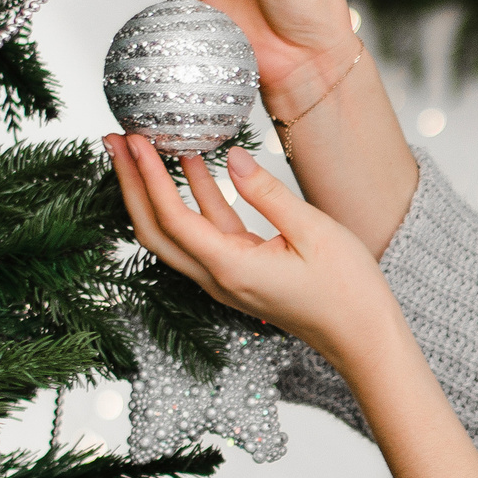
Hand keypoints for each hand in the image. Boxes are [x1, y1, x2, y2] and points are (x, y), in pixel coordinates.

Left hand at [102, 136, 393, 366]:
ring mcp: (227, 279)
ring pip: (174, 233)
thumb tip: (231, 157)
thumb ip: (267, 193)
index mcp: (232, 268)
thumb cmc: (348, 291)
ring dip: (154, 190)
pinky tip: (193, 168)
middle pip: (154, 230)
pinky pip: (203, 235)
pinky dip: (192, 200)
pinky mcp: (240, 274)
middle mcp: (219, 279)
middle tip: (113, 139)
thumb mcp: (314, 231)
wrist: (364, 338)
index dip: (148, 177)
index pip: (173, 218)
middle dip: (130, 184)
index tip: (133, 140)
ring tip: (139, 149)